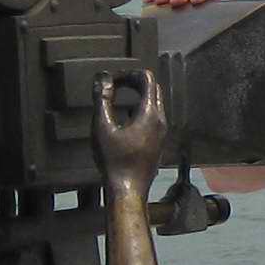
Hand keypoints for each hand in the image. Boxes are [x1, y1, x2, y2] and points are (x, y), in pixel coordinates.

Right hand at [95, 69, 171, 193]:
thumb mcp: (102, 127)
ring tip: (118, 97)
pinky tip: (124, 118)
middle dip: (134, 82)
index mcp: (150, 113)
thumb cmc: (114, 160)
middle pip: (153, 89)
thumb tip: (102, 79)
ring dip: (137, 95)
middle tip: (115, 85)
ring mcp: (162, 131)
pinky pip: (153, 116)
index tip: (112, 80)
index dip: (128, 74)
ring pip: (154, 103)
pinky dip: (140, 108)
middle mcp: (160, 119)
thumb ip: (102, 100)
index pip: (146, 79)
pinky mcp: (158, 141)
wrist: (128, 189)